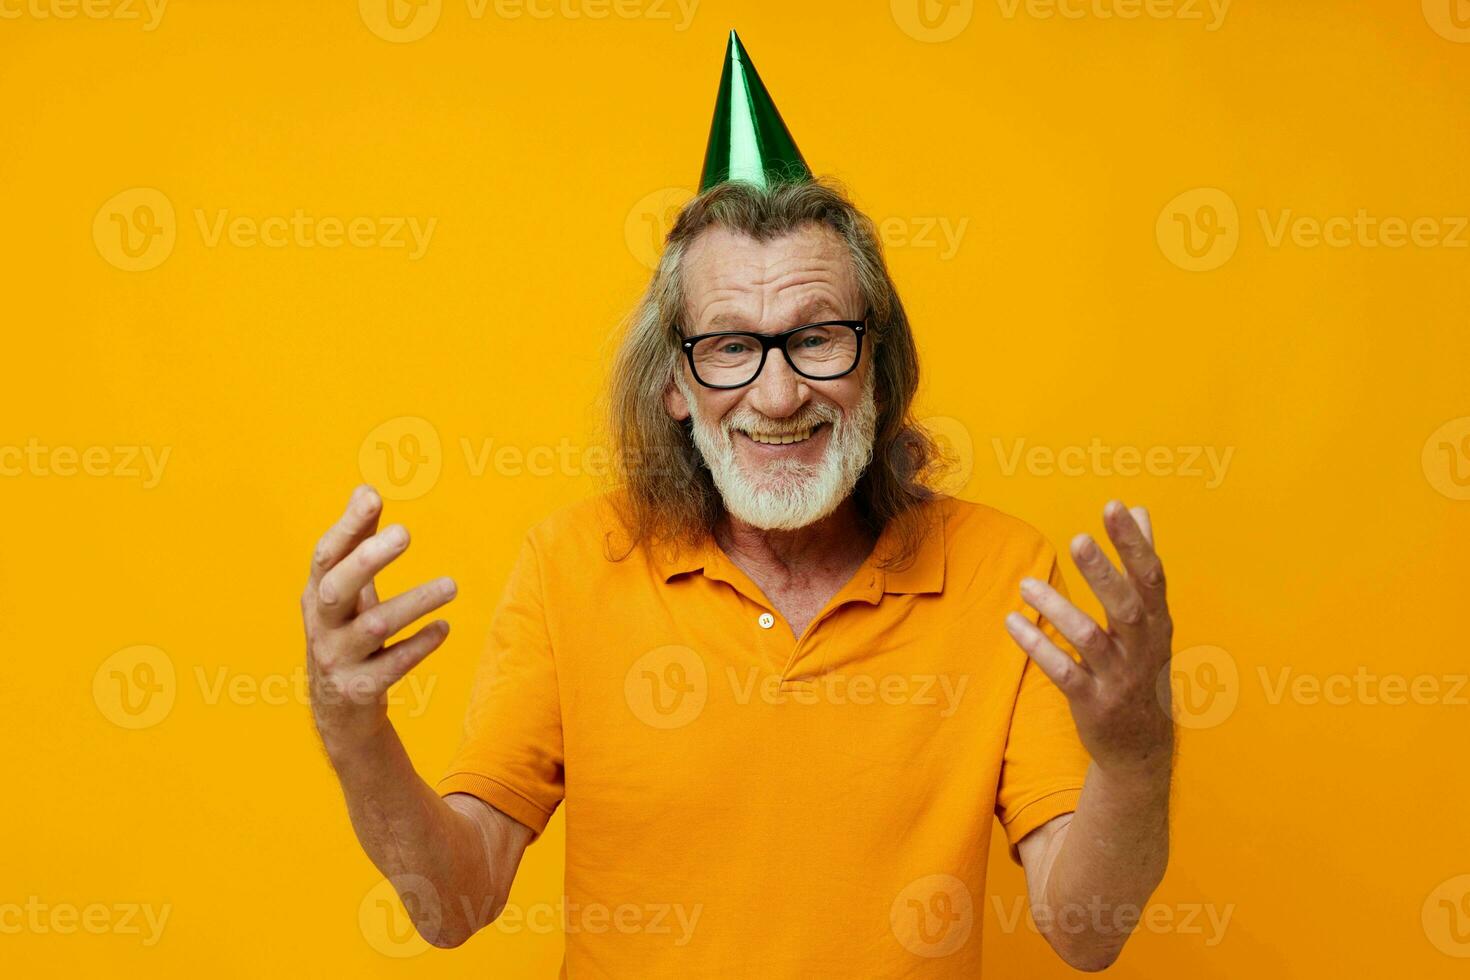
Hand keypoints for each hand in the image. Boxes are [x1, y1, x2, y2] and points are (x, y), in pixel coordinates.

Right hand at [302, 485, 457, 749]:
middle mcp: (322, 626)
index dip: (347, 526)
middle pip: (337, 587)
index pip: (326, 555)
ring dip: (414, 602)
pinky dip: (420, 644)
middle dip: (368, 559)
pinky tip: (443, 627)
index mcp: (317, 596)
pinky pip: (393, 664)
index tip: (373, 497)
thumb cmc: (346, 635)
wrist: (338, 712)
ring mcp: (338, 659)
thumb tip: (366, 490)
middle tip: (406, 532)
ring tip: (451, 585)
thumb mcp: (347, 593)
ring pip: (374, 626)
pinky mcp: (360, 689)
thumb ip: (357, 543)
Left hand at [1004, 500, 1173, 776]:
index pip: (1151, 576)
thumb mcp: (1150, 620)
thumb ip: (1140, 565)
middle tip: (1077, 540)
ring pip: (1090, 640)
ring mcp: (1119, 678)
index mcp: (1157, 623)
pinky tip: (1013, 623)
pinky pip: (1063, 673)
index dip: (1134, 542)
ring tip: (1026, 584)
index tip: (1115, 506)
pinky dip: (1039, 647)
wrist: (1141, 748)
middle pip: (1127, 606)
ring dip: (1057, 610)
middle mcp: (1143, 649)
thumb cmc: (1141, 669)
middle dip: (1103, 573)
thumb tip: (1140, 510)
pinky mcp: (1092, 702)